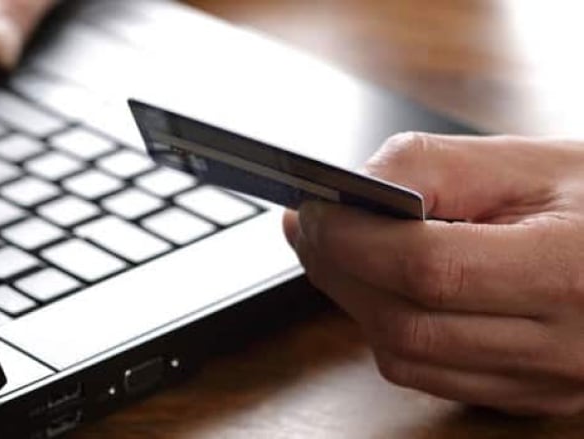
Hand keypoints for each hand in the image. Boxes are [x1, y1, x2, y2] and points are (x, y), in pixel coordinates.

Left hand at [283, 133, 583, 415]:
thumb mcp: (529, 161)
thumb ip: (433, 166)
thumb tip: (353, 187)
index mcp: (567, 272)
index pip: (428, 269)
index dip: (354, 240)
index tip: (313, 211)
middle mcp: (561, 346)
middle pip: (405, 322)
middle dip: (337, 271)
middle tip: (308, 229)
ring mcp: (544, 382)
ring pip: (407, 359)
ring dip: (354, 303)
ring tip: (337, 254)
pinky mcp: (527, 396)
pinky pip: (430, 376)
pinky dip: (388, 331)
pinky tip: (381, 291)